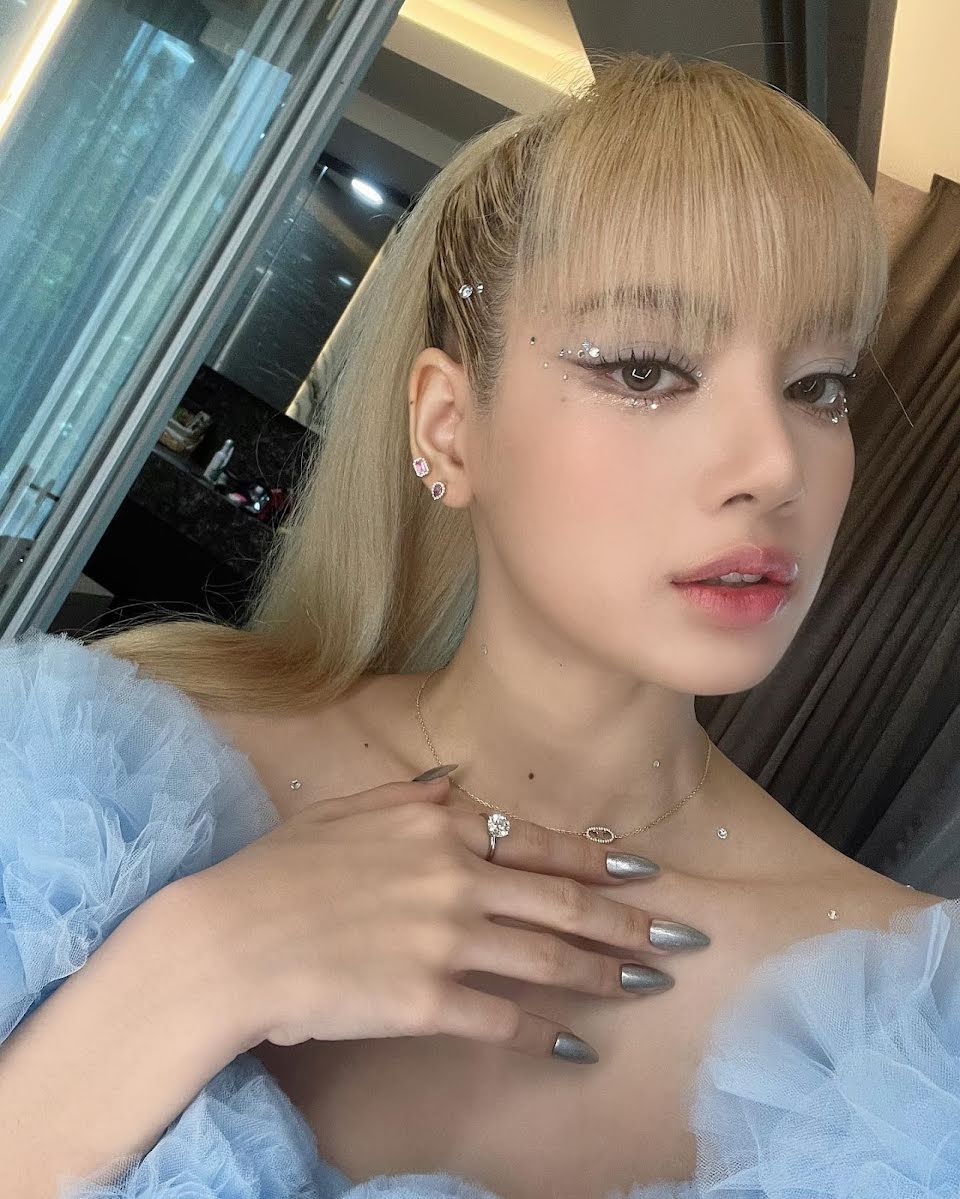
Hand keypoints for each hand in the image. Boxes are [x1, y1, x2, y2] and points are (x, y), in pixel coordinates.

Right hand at [182, 773, 698, 1062]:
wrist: (228, 940)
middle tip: (680, 935)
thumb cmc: (279, 870)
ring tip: (649, 986)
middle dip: (630, 921)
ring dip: (607, 974)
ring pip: (549, 958)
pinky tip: (579, 1048)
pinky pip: (505, 1020)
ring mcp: (446, 939)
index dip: (599, 861)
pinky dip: (548, 1035)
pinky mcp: (428, 1000)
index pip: (539, 843)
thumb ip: (408, 795)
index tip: (644, 872)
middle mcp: (456, 876)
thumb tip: (453, 780)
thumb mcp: (345, 810)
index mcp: (439, 827)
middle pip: (562, 901)